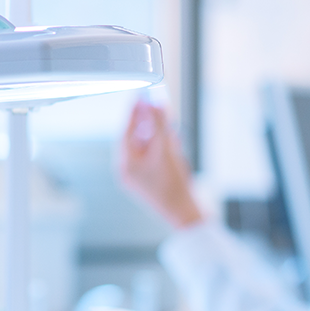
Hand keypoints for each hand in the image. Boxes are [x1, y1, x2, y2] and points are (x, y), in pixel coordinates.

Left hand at [118, 100, 204, 228]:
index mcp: (125, 164)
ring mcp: (138, 175)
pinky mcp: (149, 179)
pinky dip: (160, 146)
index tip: (140, 97)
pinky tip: (170, 139)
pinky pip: (151, 156)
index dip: (134, 113)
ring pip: (144, 146)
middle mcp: (128, 170)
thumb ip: (160, 126)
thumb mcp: (166, 151)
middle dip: (147, 122)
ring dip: (156, 133)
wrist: (184, 213)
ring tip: (165, 121)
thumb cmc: (173, 187)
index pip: (126, 132)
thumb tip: (156, 105)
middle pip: (135, 138)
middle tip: (154, 105)